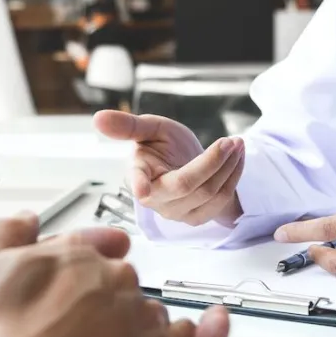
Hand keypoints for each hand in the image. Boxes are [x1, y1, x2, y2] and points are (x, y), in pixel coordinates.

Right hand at [0, 214, 240, 336]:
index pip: (93, 255)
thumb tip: (26, 219)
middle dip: (109, 308)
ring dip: (138, 332)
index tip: (75, 297)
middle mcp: (115, 280)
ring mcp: (140, 318)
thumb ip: (6, 234)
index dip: (81, 279)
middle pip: (123, 287)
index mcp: (78, 256)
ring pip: (151, 317)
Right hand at [94, 110, 245, 226]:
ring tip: (237, 144)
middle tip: (230, 140)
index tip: (141, 187)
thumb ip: (128, 126)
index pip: (139, 183)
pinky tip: (238, 158)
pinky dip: (234, 176)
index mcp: (139, 176)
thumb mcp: (150, 129)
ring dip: (229, 167)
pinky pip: (221, 199)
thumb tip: (97, 118)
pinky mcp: (197, 218)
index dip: (138, 185)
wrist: (186, 165)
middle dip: (212, 161)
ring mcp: (177, 213)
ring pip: (209, 193)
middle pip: (187, 185)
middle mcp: (156, 200)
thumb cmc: (164, 147)